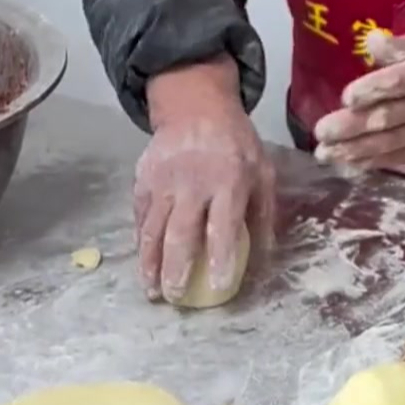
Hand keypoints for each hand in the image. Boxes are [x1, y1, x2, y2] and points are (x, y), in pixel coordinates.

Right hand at [136, 57, 274, 302]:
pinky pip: (140, 216)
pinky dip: (140, 240)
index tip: (217, 286)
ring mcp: (163, 181)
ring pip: (153, 229)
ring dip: (149, 262)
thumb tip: (264, 258)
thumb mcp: (262, 173)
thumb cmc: (237, 146)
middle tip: (174, 297)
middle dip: (175, 269)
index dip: (220, 259)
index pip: (222, 227)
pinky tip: (143, 261)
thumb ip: (263, 215)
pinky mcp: (142, 179)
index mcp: (228, 182)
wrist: (196, 107)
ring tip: (151, 290)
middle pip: (180, 233)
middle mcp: (192, 184)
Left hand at [313, 32, 404, 166]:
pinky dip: (369, 163)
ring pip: (387, 143)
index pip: (397, 84)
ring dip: (353, 150)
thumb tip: (370, 40)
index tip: (346, 97)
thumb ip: (397, 46)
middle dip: (352, 127)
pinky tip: (345, 164)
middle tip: (322, 132)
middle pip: (386, 118)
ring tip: (324, 153)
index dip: (372, 91)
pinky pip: (394, 159)